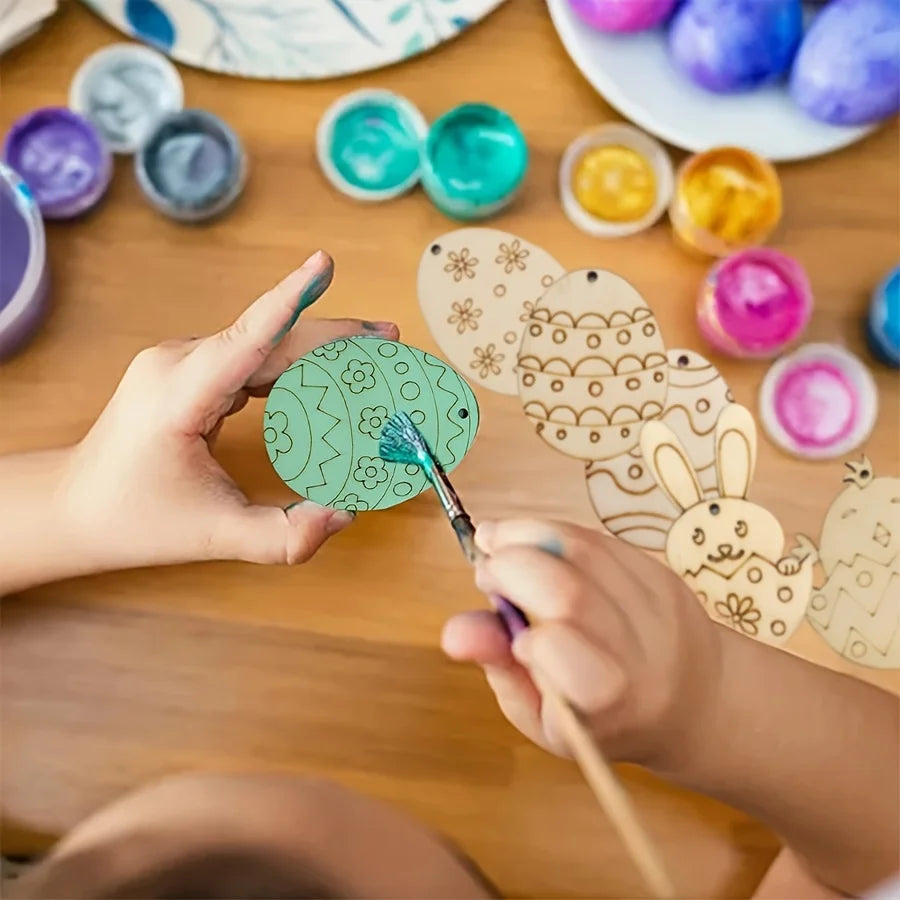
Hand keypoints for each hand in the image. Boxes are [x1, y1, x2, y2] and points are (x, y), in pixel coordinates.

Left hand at [60, 251, 398, 573]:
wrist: (74, 505)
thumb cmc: (133, 517)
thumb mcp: (212, 535)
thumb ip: (284, 536)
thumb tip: (345, 513)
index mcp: (179, 394)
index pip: (247, 337)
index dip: (290, 298)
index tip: (324, 262)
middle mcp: (178, 362)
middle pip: (271, 337)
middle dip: (334, 336)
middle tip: (391, 340)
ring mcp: (181, 360)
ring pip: (264, 342)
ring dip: (318, 348)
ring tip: (373, 354)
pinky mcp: (190, 369)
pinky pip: (251, 355)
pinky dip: (293, 365)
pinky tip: (324, 376)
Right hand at [441, 520, 722, 771]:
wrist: (689, 701)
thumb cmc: (600, 717)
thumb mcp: (541, 715)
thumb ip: (498, 667)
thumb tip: (453, 630)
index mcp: (605, 702)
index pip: (564, 654)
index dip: (523, 631)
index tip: (503, 624)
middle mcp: (641, 653)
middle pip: (571, 592)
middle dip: (511, 568)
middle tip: (485, 572)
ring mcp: (657, 607)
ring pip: (584, 551)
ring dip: (527, 535)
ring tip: (497, 544)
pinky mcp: (662, 572)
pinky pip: (599, 537)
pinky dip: (554, 532)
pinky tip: (531, 541)